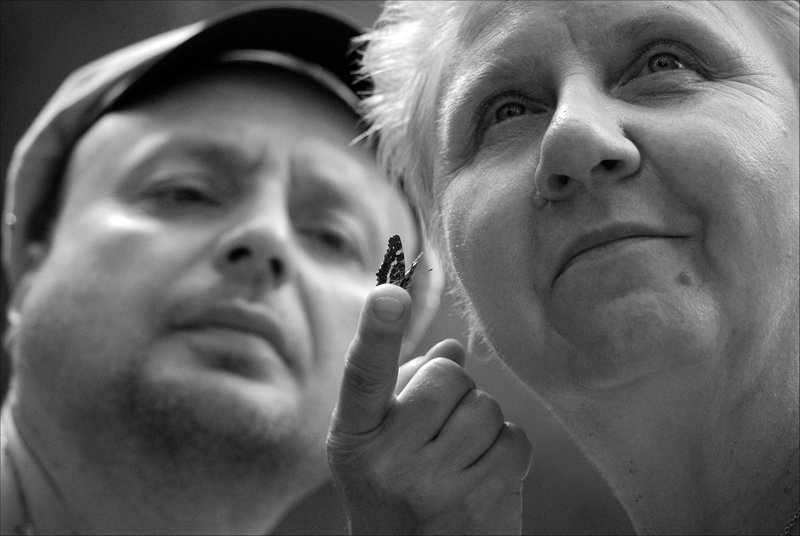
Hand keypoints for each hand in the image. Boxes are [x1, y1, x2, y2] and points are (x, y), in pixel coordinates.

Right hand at [327, 284, 531, 534]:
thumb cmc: (396, 487)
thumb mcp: (382, 439)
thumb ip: (408, 387)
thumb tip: (455, 348)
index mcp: (354, 436)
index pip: (364, 375)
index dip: (377, 331)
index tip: (389, 293)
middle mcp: (387, 462)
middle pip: (448, 377)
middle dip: (454, 391)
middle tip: (439, 428)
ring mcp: (434, 487)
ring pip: (487, 406)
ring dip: (482, 423)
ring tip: (460, 456)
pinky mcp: (481, 504)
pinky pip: (515, 440)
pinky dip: (507, 450)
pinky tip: (483, 475)